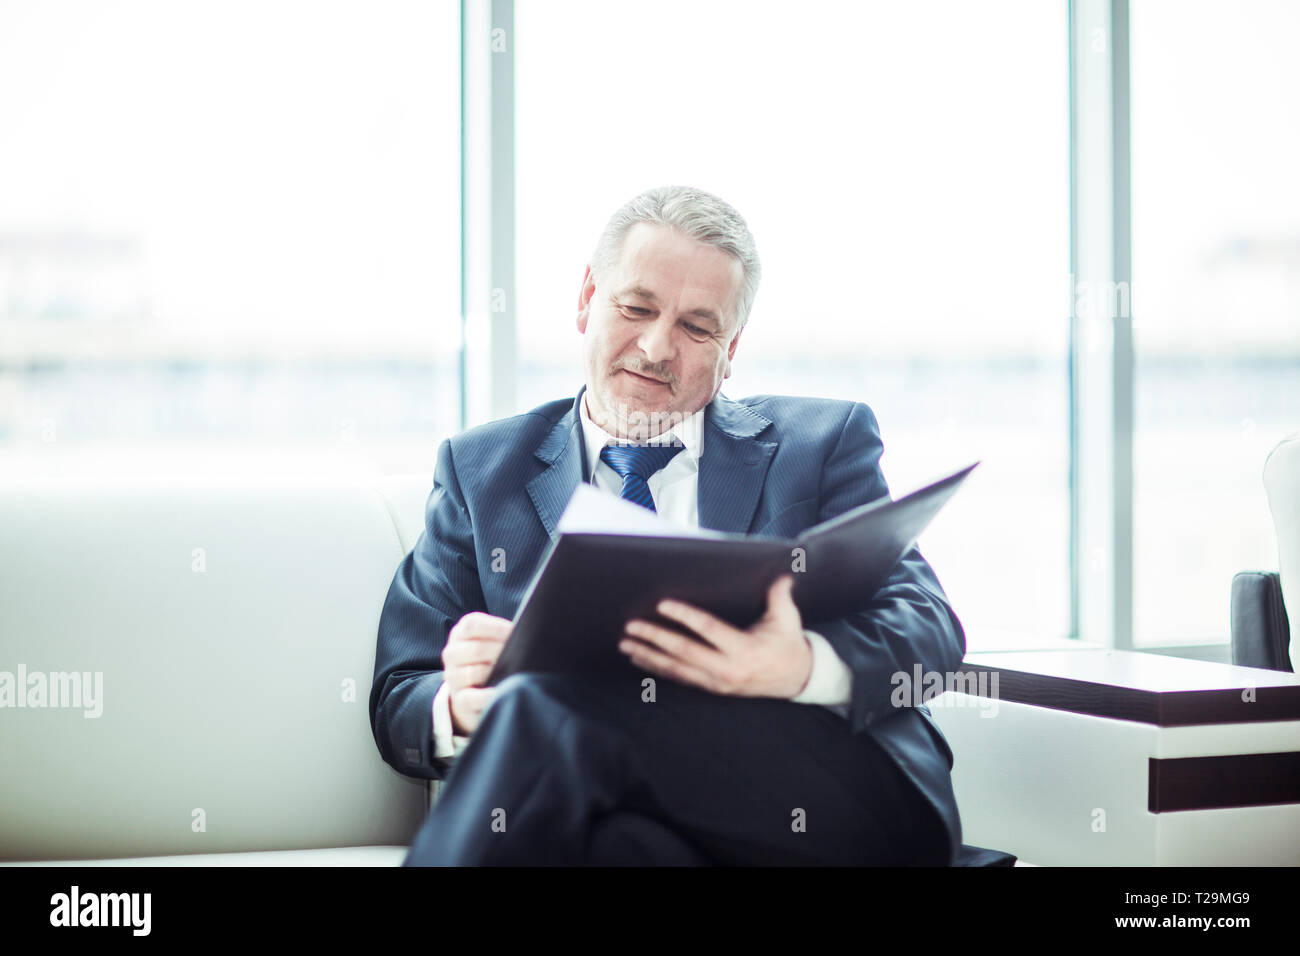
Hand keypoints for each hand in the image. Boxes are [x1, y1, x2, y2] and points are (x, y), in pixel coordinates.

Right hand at [443, 611, 511, 734]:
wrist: (472, 690)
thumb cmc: (490, 660)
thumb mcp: (492, 641)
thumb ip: (502, 634)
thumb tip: (523, 634)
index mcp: (460, 633)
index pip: (472, 625)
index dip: (496, 629)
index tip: (515, 633)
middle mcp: (452, 653)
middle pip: (476, 649)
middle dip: (501, 652)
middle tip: (520, 655)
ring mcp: (453, 677)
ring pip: (473, 672)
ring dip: (495, 673)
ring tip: (512, 673)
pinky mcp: (458, 700)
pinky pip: (470, 698)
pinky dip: (487, 696)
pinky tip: (501, 692)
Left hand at [619, 575, 812, 698]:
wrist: (797, 680)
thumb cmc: (789, 644)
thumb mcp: (788, 619)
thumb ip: (780, 596)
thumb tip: (782, 574)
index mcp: (745, 650)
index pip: (708, 630)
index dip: (685, 617)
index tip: (663, 605)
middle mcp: (728, 670)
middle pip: (685, 652)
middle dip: (656, 638)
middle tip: (632, 626)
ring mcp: (718, 682)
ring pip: (677, 669)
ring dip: (649, 656)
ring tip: (626, 644)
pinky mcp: (713, 688)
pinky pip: (680, 679)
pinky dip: (658, 669)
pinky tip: (640, 660)